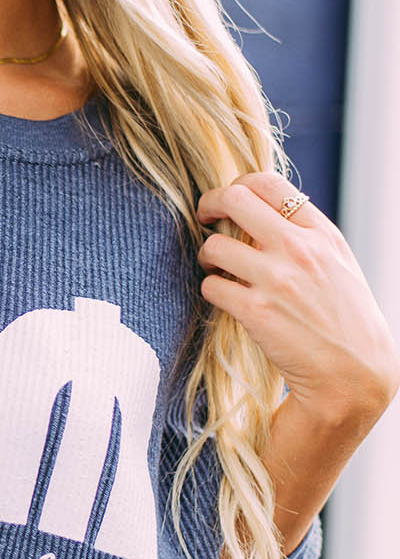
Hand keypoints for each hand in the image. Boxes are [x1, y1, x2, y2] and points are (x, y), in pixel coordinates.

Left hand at [196, 171, 399, 427]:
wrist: (354, 375)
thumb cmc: (344, 320)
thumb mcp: (338, 265)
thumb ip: (305, 236)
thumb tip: (260, 212)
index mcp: (322, 234)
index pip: (269, 183)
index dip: (237, 185)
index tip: (227, 201)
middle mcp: (300, 250)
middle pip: (234, 199)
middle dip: (209, 205)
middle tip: (204, 219)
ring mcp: (277, 280)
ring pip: (214, 246)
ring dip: (207, 256)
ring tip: (215, 268)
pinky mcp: (256, 312)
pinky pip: (211, 287)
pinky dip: (211, 290)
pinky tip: (224, 298)